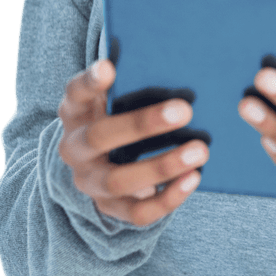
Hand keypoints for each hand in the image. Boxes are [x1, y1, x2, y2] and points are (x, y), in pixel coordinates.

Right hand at [57, 59, 209, 225]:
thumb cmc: (117, 114)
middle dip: (143, 124)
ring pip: (119, 179)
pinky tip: (193, 178)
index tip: (109, 67)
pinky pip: (138, 212)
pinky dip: (168, 197)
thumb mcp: (114, 95)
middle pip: (99, 137)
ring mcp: (89, 182)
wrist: (98, 161)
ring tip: (200, 150)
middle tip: (185, 110)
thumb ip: (131, 80)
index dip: (90, 82)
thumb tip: (174, 62)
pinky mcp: (109, 208)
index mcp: (75, 112)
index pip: (75, 93)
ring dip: (162, 165)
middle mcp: (75, 148)